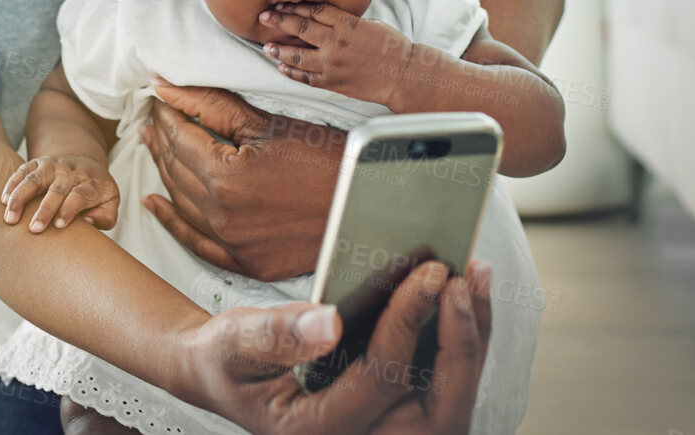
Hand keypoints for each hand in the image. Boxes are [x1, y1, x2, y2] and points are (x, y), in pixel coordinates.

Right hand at [1, 154, 119, 232]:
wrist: (87, 165)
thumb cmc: (97, 193)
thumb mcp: (110, 204)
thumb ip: (105, 217)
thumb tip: (87, 222)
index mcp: (90, 183)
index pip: (80, 195)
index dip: (70, 209)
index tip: (59, 225)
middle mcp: (70, 172)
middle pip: (57, 189)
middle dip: (44, 209)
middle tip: (34, 229)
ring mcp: (53, 165)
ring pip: (35, 179)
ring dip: (20, 197)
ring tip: (10, 217)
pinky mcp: (38, 163)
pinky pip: (22, 171)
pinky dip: (12, 184)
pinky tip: (3, 200)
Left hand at [140, 82, 345, 280]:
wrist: (370, 205)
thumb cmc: (327, 159)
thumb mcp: (267, 124)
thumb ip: (210, 104)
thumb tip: (163, 85)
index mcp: (225, 177)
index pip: (179, 138)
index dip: (166, 114)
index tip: (159, 97)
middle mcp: (222, 215)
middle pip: (176, 169)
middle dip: (162, 139)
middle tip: (154, 117)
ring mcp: (233, 245)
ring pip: (181, 203)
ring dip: (163, 172)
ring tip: (153, 146)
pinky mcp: (247, 263)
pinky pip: (197, 243)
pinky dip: (173, 222)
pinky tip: (156, 204)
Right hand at [177, 259, 493, 434]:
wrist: (220, 372)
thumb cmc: (225, 360)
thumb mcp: (235, 342)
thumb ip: (276, 335)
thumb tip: (332, 324)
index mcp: (320, 429)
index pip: (382, 381)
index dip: (408, 326)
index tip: (426, 274)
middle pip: (437, 407)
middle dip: (459, 341)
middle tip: (461, 279)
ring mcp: (378, 423)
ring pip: (444, 393)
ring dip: (466, 335)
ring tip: (474, 275)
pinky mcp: (387, 401)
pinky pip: (434, 378)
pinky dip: (451, 335)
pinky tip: (457, 289)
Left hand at [261, 1, 416, 106]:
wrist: (404, 74)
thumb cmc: (391, 47)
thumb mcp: (370, 24)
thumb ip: (345, 21)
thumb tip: (324, 18)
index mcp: (347, 24)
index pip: (313, 11)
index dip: (294, 7)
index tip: (281, 5)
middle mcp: (337, 42)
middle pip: (300, 28)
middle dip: (279, 21)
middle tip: (264, 18)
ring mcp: (333, 64)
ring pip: (298, 55)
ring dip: (280, 50)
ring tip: (267, 48)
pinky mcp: (333, 82)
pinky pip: (307, 78)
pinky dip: (292, 73)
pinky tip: (283, 67)